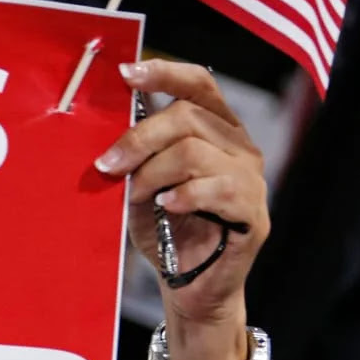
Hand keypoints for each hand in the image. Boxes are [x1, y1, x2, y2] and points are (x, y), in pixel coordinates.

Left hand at [96, 60, 270, 359]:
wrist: (189, 286)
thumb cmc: (165, 231)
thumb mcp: (140, 187)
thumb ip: (133, 159)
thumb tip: (105, 133)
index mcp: (215, 130)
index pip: (199, 85)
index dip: (164, 73)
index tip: (126, 74)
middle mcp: (239, 147)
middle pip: (188, 117)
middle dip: (139, 138)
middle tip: (108, 165)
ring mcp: (251, 179)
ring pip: (195, 152)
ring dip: (154, 173)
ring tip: (139, 197)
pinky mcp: (255, 214)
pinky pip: (220, 190)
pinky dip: (186, 195)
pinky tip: (169, 206)